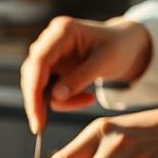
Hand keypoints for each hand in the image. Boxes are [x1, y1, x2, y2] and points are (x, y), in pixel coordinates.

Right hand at [20, 16, 152, 133]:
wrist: (125, 45)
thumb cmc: (119, 47)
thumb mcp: (106, 62)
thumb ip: (80, 78)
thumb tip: (55, 98)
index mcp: (62, 30)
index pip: (39, 61)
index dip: (33, 90)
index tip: (36, 116)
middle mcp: (50, 40)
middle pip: (32, 74)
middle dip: (38, 101)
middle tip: (42, 126)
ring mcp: (49, 54)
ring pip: (37, 85)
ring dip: (59, 101)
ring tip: (87, 100)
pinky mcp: (51, 68)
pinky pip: (48, 90)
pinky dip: (64, 100)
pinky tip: (85, 97)